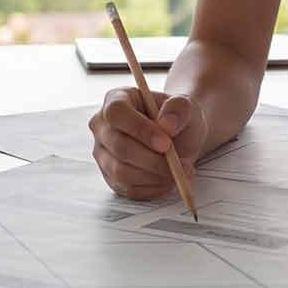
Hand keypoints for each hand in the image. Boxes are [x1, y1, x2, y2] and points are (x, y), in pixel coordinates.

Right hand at [88, 87, 209, 199]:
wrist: (179, 137)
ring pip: (121, 171)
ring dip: (154, 176)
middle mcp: (102, 126)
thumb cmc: (177, 118)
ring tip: (180, 173)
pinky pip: (127, 188)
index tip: (166, 143)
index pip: (117, 113)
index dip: (139, 129)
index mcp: (116, 99)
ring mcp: (103, 153)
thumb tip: (167, 124)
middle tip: (181, 165)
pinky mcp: (110, 176)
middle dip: (152, 160)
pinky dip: (151, 188)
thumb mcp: (186, 106)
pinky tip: (168, 180)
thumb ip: (179, 108)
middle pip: (119, 146)